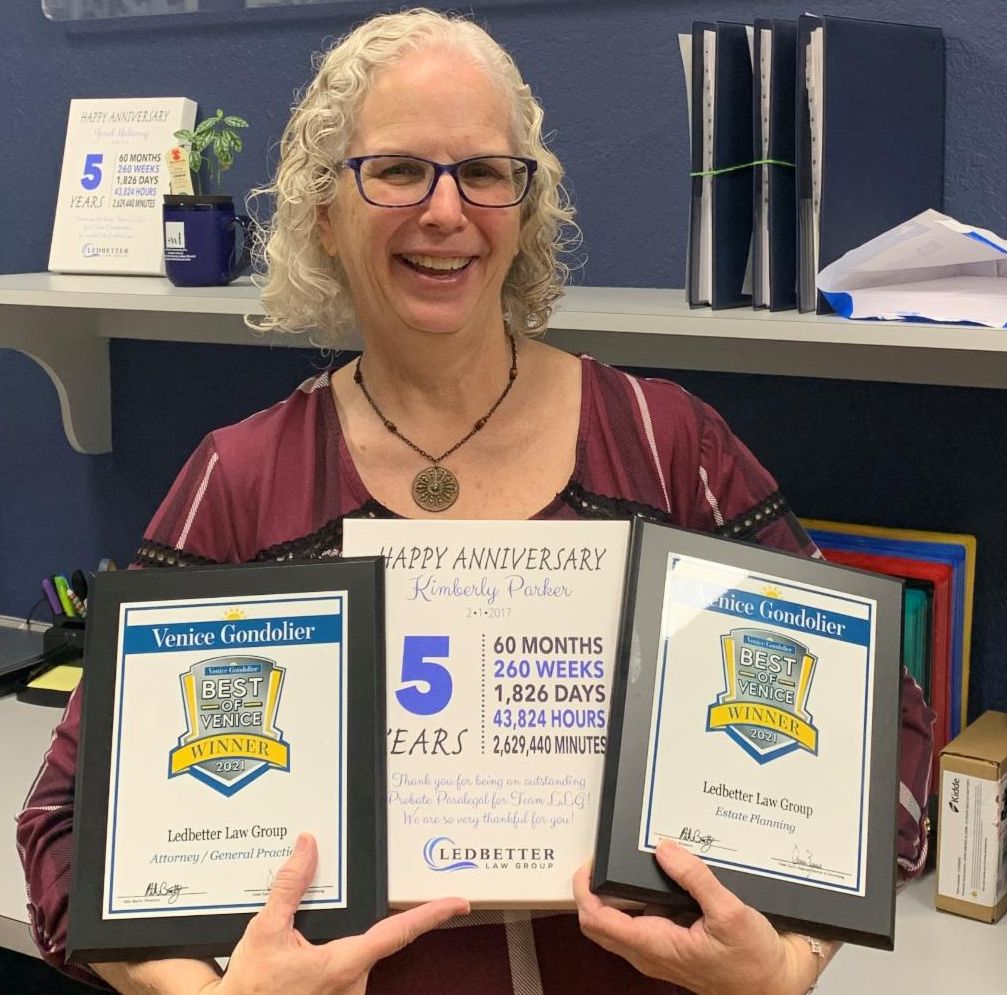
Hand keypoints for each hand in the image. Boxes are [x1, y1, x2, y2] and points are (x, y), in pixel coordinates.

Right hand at [200, 833, 467, 994]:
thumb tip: (307, 846)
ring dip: (333, 942)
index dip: (432, 914)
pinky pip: (341, 969)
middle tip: (319, 921)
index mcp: (346, 962)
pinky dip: (326, 955)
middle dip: (350, 922)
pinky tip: (298, 956)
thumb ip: (289, 886)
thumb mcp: (265, 931)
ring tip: (296, 943)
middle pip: (369, 939)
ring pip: (353, 955)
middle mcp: (354, 984)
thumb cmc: (252, 989)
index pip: (399, 931)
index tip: (459, 902)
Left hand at [573, 840, 817, 994]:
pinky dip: (636, 900)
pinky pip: (639, 923)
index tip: (590, 862)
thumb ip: (695, 878)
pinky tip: (659, 877)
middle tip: (603, 857)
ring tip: (630, 861)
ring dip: (613, 894)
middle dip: (592, 889)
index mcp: (654, 945)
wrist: (774, 984)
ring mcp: (656, 951)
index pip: (596, 919)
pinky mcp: (668, 947)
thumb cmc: (754, 958)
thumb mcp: (730, 913)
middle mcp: (647, 952)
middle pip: (597, 922)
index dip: (584, 889)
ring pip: (616, 923)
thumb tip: (665, 849)